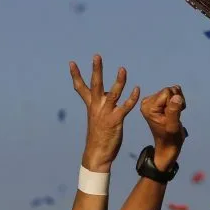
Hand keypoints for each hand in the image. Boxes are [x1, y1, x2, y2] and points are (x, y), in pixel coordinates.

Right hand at [70, 54, 140, 169]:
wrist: (97, 154)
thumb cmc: (99, 136)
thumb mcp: (97, 117)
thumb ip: (101, 104)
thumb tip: (109, 93)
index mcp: (91, 106)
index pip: (81, 88)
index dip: (76, 75)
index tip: (72, 63)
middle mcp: (97, 107)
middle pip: (95, 85)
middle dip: (96, 70)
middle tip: (97, 56)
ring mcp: (106, 114)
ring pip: (113, 93)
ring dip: (119, 81)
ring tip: (123, 69)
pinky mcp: (115, 121)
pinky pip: (125, 107)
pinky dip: (131, 98)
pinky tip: (137, 89)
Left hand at [140, 85, 186, 167]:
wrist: (168, 145)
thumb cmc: (170, 138)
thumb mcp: (173, 126)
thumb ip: (174, 111)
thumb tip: (176, 96)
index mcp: (148, 107)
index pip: (167, 92)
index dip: (174, 102)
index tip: (173, 115)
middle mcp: (147, 102)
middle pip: (169, 90)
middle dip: (176, 101)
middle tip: (175, 115)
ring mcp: (152, 101)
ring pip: (172, 91)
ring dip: (177, 102)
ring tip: (175, 115)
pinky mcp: (157, 101)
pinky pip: (172, 93)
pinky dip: (177, 102)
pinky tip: (174, 111)